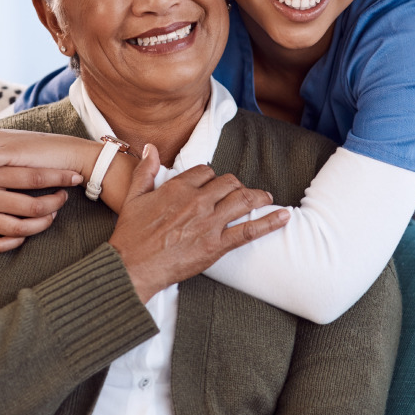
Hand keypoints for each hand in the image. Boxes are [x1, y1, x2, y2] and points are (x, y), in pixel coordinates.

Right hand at [0, 156, 79, 252]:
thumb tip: (23, 147)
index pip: (34, 175)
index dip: (60, 177)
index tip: (77, 176)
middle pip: (34, 205)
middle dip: (56, 204)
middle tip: (65, 199)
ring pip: (21, 229)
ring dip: (41, 225)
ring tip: (49, 218)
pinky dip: (15, 242)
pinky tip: (23, 236)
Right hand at [109, 144, 287, 302]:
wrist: (132, 266)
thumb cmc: (130, 234)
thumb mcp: (133, 197)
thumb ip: (145, 170)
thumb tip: (151, 148)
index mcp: (178, 187)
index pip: (206, 171)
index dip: (211, 177)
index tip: (213, 185)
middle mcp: (197, 201)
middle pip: (228, 182)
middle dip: (236, 186)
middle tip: (241, 193)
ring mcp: (209, 223)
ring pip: (243, 200)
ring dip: (259, 197)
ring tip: (267, 198)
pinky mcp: (217, 245)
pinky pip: (249, 230)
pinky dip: (270, 222)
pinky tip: (284, 216)